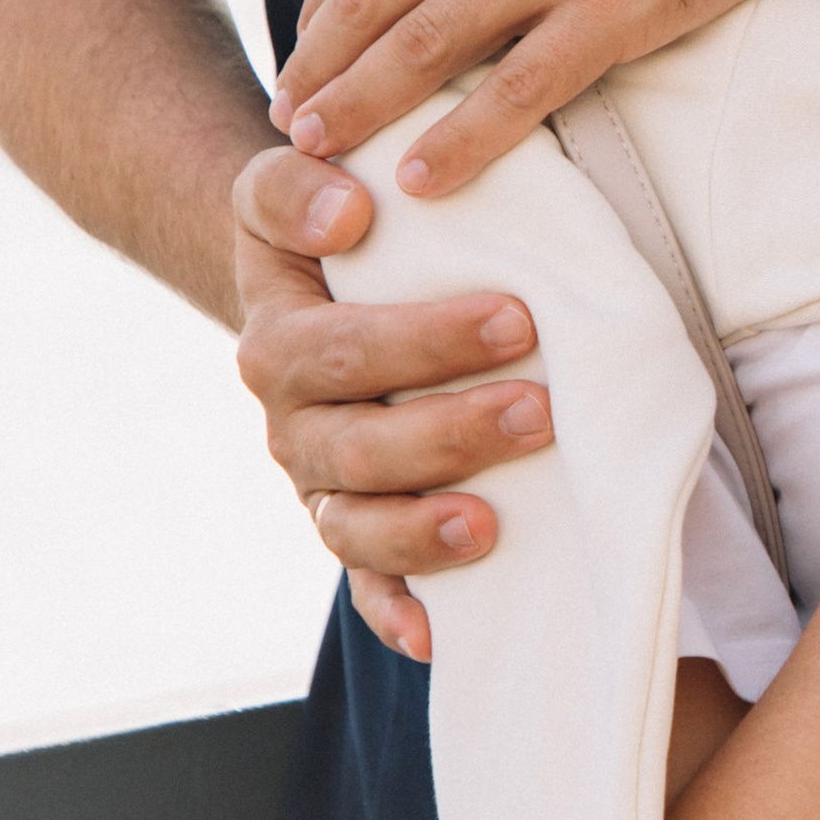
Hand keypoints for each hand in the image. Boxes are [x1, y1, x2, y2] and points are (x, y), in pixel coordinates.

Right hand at [233, 145, 554, 661]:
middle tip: (541, 408)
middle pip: (356, 446)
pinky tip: (440, 636)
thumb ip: (295, 183)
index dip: (420, 341)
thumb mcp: (291, 187)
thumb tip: (347, 209)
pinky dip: (396, 615)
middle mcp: (291, 424)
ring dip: (423, 529)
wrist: (308, 286)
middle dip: (451, 432)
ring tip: (493, 522)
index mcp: (278, 342)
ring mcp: (319, 487)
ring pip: (355, 528)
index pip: (339, 348)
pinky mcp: (351, 530)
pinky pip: (365, 588)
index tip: (516, 317)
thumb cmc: (330, 229)